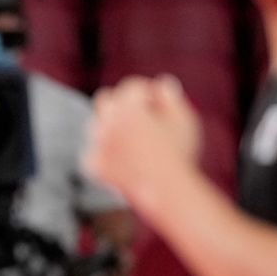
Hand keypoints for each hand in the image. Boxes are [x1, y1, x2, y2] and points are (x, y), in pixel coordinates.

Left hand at [84, 75, 202, 196]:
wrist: (168, 192)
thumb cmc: (180, 154)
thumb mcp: (184, 120)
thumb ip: (171, 97)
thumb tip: (162, 83)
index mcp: (129, 106)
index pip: (132, 86)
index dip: (149, 93)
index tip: (159, 105)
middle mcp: (108, 121)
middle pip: (106, 98)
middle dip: (122, 103)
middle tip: (139, 117)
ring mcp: (98, 143)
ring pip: (96, 125)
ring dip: (110, 127)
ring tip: (132, 139)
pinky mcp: (94, 165)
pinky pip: (91, 152)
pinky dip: (103, 154)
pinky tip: (120, 159)